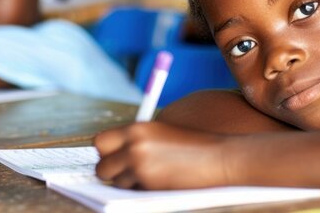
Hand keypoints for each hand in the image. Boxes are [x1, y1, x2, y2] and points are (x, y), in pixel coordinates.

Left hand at [94, 122, 230, 189]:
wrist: (220, 158)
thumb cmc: (193, 147)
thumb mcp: (161, 135)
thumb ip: (136, 141)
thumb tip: (112, 156)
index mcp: (136, 128)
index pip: (100, 141)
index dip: (105, 152)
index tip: (113, 158)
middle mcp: (134, 145)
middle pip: (100, 166)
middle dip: (109, 172)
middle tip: (124, 173)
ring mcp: (140, 166)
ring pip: (116, 183)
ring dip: (128, 183)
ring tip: (151, 176)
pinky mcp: (149, 183)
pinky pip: (131, 192)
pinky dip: (140, 190)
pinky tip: (158, 183)